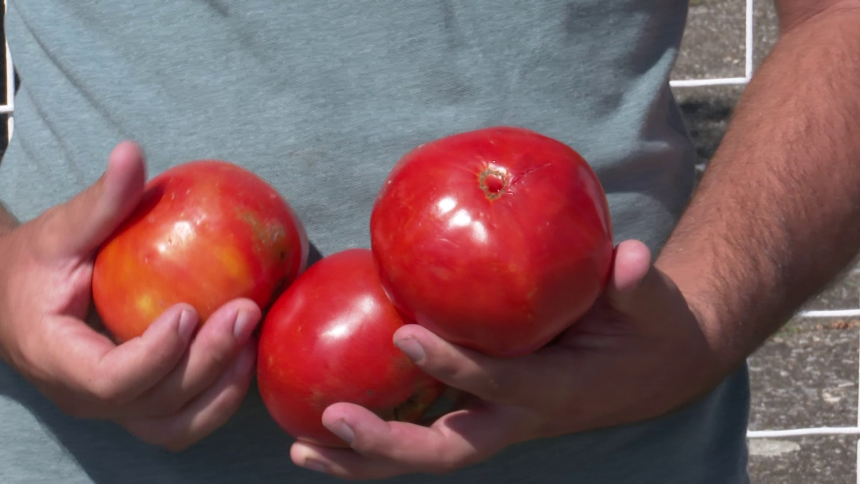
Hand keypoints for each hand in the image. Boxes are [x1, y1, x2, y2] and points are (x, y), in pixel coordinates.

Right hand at [0, 142, 260, 450]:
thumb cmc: (36, 266)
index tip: (187, 310)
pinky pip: (184, 419)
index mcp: (57, 357)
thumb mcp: (59, 232)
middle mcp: (85, 397)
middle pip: (154, 403)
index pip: (108, 378)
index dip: (153, 354)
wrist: (14, 305)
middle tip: (246, 312)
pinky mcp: (139, 406)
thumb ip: (98, 201)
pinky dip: (219, 398)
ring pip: (175, 426)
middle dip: (207, 363)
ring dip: (221, 392)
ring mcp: (115, 409)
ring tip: (254, 340)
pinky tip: (246, 354)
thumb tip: (131, 151)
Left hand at [290, 240, 727, 478]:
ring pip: (425, 454)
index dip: (453, 363)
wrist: (656, 370)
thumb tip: (630, 254)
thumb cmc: (649, 330)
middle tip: (327, 423)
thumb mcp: (650, 306)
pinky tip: (330, 418)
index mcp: (556, 389)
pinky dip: (378, 433)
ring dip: (364, 458)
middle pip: (445, 451)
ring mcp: (498, 421)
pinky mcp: (484, 412)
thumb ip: (636, 284)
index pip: (497, 381)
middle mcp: (519, 418)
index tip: (403, 331)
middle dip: (385, 445)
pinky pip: (425, 429)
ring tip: (301, 448)